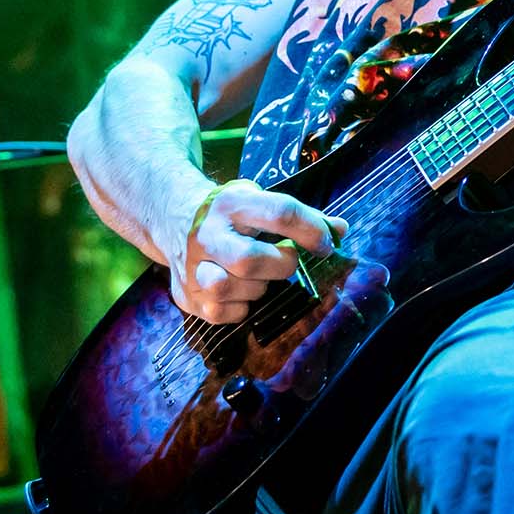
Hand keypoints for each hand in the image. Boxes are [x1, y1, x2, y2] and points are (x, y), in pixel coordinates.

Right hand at [165, 179, 346, 323]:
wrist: (172, 217)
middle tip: (287, 262)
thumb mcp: (257, 200)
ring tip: (258, 276)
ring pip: (231, 289)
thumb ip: (298, 216)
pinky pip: (221, 312)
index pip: (280, 213)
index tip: (326, 245)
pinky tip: (240, 291)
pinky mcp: (185, 294)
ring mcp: (192, 266)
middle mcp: (207, 234)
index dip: (312, 231)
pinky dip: (239, 307)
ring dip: (257, 288)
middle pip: (250, 260)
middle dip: (280, 266)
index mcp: (231, 203)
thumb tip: (340, 230)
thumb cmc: (229, 212)